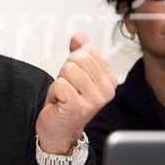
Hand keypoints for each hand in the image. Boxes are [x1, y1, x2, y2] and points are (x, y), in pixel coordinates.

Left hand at [35, 31, 117, 153]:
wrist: (59, 130)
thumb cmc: (67, 102)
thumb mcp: (75, 74)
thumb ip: (79, 53)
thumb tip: (79, 35)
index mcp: (109, 78)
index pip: (88, 49)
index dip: (73, 61)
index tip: (75, 79)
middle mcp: (107, 89)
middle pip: (77, 58)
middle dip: (65, 71)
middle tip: (67, 88)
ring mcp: (95, 99)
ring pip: (68, 70)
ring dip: (59, 82)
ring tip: (64, 96)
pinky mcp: (79, 106)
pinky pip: (59, 84)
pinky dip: (54, 92)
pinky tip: (60, 103)